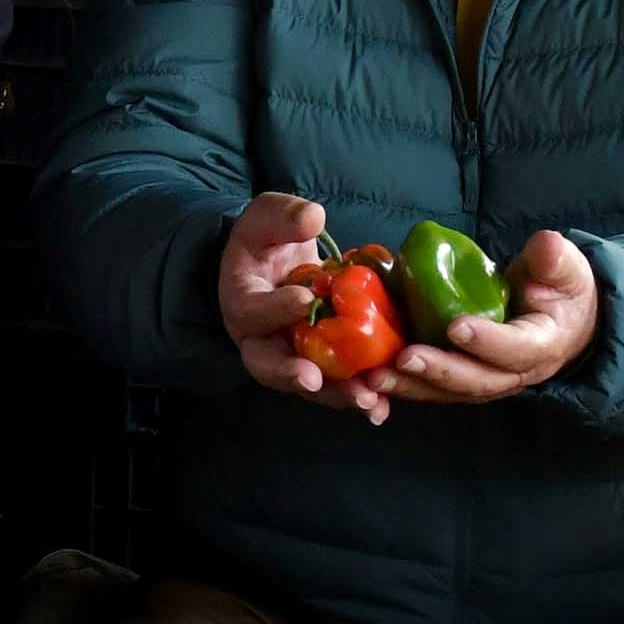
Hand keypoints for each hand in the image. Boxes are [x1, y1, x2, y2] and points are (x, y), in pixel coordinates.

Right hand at [210, 189, 394, 416]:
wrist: (274, 262)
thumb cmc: (267, 237)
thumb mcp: (268, 215)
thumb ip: (285, 216)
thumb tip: (314, 219)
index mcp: (242, 301)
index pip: (253, 310)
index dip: (277, 309)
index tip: (306, 300)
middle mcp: (260, 338)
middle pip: (268, 365)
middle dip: (292, 374)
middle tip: (314, 379)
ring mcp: (288, 355)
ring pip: (306, 384)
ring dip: (334, 395)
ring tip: (365, 399)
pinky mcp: (317, 363)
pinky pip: (333, 385)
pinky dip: (355, 397)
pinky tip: (381, 407)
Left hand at [378, 227, 602, 405]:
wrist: (564, 322)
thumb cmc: (562, 291)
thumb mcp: (566, 270)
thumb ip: (555, 261)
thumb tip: (546, 245)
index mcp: (541, 346)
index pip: (515, 349)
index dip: (487, 341)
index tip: (457, 327)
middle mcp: (513, 374)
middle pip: (475, 380)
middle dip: (438, 371)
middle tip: (404, 358)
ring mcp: (486, 381)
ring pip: (448, 392)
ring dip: (410, 386)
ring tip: (373, 378)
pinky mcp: (463, 380)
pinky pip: (432, 389)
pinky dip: (403, 388)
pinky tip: (369, 380)